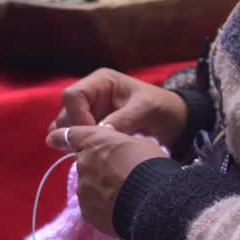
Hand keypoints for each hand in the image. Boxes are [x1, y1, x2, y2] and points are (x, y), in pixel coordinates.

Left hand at [46, 125, 167, 235]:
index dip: (61, 137)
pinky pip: (94, 207)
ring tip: (124, 196)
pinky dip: (104, 208)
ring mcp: (83, 190)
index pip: (70, 135)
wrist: (154, 200)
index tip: (53, 139)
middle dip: (98, 168)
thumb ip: (119, 143)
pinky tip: (122, 209)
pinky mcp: (87, 213)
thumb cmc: (149, 166)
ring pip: (89, 187)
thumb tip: (114, 148)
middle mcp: (83, 164)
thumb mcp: (138, 143)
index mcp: (94, 142)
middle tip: (120, 175)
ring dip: (101, 189)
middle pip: (85, 165)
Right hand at [49, 68, 187, 148]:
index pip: (72, 96)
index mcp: (101, 82)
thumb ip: (123, 119)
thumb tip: (100, 133)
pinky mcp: (93, 129)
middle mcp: (91, 95)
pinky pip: (77, 138)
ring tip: (89, 153)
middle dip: (74, 131)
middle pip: (65, 112)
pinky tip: (90, 156)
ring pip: (66, 127)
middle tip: (90, 148)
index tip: (93, 135)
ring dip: (74, 141)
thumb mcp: (145, 109)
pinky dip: (79, 147)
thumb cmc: (161, 107)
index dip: (77, 116)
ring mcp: (90, 113)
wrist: (174, 121)